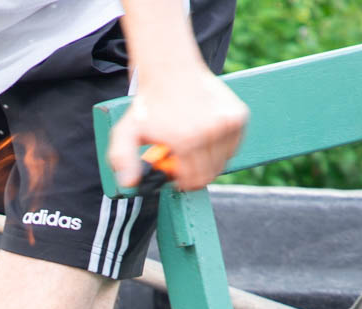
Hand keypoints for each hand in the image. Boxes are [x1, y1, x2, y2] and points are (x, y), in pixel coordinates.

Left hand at [107, 70, 247, 191]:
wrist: (170, 71)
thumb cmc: (149, 104)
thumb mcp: (126, 132)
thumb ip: (123, 160)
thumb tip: (130, 184)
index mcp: (187, 141)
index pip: (194, 181)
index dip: (182, 181)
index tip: (173, 170)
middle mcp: (211, 133)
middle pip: (210, 174)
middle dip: (194, 172)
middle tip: (180, 157)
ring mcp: (228, 124)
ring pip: (223, 162)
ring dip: (207, 160)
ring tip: (190, 144)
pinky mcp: (238, 116)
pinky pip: (233, 147)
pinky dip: (221, 147)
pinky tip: (204, 135)